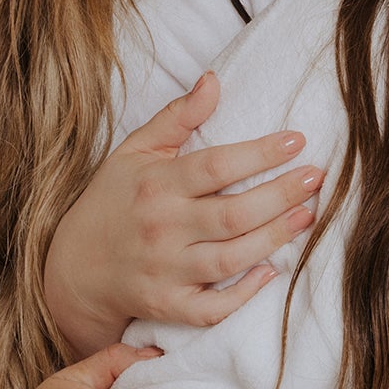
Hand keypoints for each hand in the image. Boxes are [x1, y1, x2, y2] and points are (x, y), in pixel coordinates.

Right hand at [44, 73, 324, 356]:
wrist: (73, 267)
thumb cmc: (112, 201)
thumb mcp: (135, 150)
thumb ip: (177, 117)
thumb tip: (214, 80)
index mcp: (156, 184)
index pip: (216, 166)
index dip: (261, 153)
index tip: (298, 139)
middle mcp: (161, 227)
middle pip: (232, 214)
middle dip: (280, 195)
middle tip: (316, 177)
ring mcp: (164, 271)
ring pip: (229, 259)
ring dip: (274, 238)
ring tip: (308, 216)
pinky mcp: (166, 305)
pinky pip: (211, 309)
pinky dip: (242, 295)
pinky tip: (270, 273)